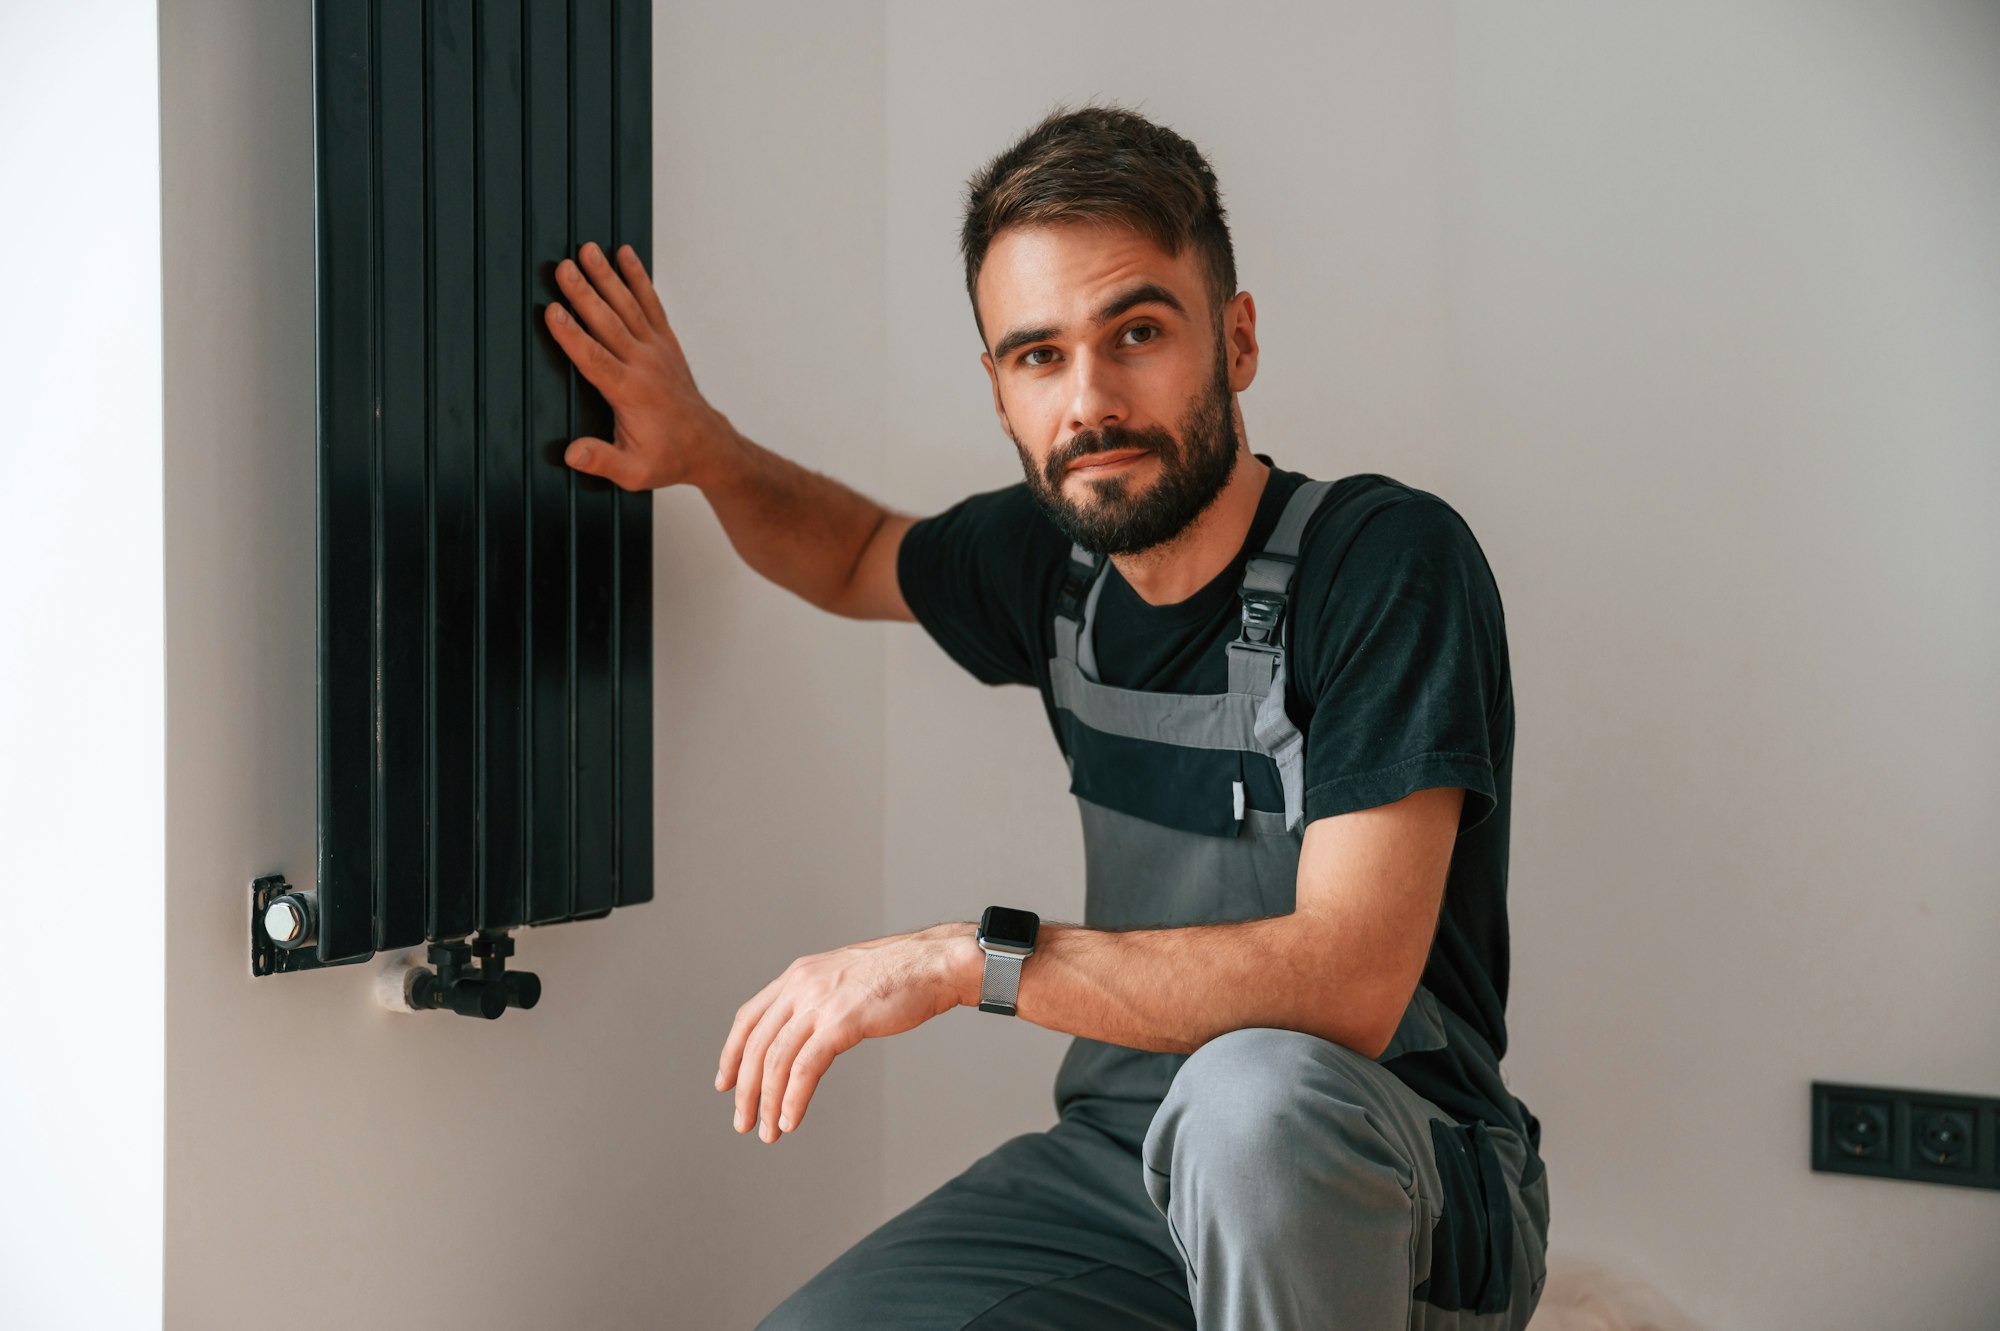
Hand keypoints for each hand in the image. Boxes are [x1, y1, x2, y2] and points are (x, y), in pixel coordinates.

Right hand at [543, 241, 731, 491]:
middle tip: (563, 267)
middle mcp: (644, 364)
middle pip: (609, 323)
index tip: (552, 312)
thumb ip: (602, 461)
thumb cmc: (667, 457)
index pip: (595, 359)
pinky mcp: (665, 341)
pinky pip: (651, 303)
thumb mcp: (634, 472)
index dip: (572, 335)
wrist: (707, 445)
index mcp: (630, 392)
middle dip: (585, 294)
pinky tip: (625, 254)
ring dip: (607, 277)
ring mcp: (657, 349)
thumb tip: (572, 453)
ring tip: (586, 249)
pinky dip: (638, 277)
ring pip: (628, 306)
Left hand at [717, 924, 975, 1143]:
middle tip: (743, 1122)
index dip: (731, 1054)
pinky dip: (793, 1099)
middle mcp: (801, 986)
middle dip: (745, 1089)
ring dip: (768, 1102)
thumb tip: (804, 1030)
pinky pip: (805, 1069)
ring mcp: (820, 1002)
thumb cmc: (900, 973)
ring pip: (776, 1061)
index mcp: (798, 975)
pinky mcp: (841, 1022)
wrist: (935, 963)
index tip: (725, 1083)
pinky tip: (791, 1119)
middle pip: (756, 1045)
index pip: (748, 1018)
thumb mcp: (843, 976)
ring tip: (769, 1131)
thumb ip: (819, 997)